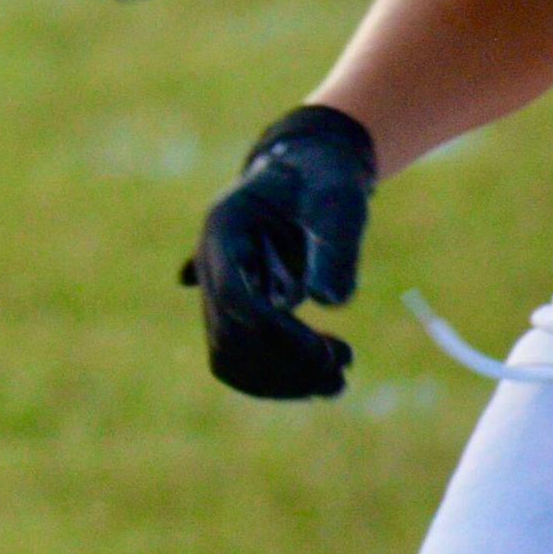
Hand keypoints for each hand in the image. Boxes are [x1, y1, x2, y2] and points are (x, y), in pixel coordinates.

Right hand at [183, 105, 376, 397]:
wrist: (308, 173)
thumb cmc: (325, 180)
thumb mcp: (339, 199)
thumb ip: (336, 244)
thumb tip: (330, 301)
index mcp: (224, 226)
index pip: (232, 294)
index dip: (273, 330)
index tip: (323, 351)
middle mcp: (212, 261)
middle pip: (227, 334)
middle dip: (283, 364)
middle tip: (340, 372)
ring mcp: (220, 287)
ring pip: (228, 356)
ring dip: (279, 380)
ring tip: (337, 380)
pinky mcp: (237, 310)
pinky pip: (240, 359)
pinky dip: (277, 378)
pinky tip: (321, 374)